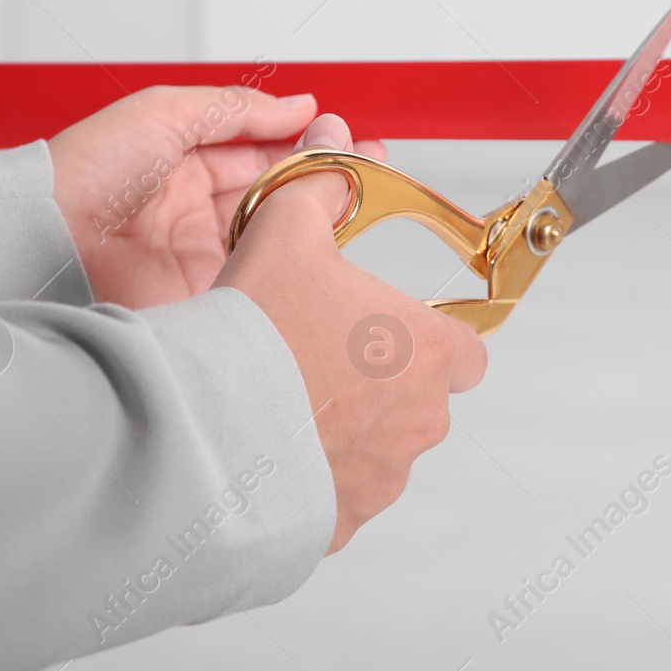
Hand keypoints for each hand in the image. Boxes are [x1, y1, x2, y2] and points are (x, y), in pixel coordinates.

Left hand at [48, 85, 385, 307]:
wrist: (46, 240)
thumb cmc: (84, 172)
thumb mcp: (166, 112)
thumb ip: (238, 109)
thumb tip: (300, 106)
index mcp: (184, 165)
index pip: (261, 153)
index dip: (304, 144)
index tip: (347, 139)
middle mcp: (196, 212)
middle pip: (276, 195)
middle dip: (324, 180)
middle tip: (368, 169)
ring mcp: (201, 256)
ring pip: (276, 236)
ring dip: (316, 219)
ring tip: (355, 200)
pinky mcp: (203, 297)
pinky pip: (258, 280)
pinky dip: (290, 264)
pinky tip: (319, 247)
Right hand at [215, 113, 487, 552]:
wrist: (202, 427)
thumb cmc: (254, 335)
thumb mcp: (285, 232)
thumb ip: (319, 190)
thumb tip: (334, 148)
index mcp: (425, 350)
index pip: (468, 353)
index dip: (433, 342)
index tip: (396, 336)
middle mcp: (418, 418)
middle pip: (421, 402)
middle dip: (380, 386)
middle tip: (321, 362)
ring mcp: (383, 476)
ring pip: (380, 453)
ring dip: (345, 434)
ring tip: (284, 405)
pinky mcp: (341, 522)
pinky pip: (337, 499)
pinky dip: (312, 480)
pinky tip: (268, 452)